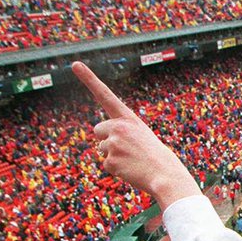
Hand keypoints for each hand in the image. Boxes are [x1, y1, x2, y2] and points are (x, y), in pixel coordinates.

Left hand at [72, 61, 200, 210]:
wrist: (166, 176)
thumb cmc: (157, 158)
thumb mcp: (142, 137)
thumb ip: (123, 132)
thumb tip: (102, 144)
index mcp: (128, 119)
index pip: (105, 95)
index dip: (89, 79)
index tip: (75, 64)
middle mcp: (118, 127)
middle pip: (99, 130)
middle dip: (106, 139)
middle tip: (128, 149)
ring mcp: (113, 144)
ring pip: (102, 149)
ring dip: (114, 156)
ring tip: (134, 161)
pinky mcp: (110, 161)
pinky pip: (106, 164)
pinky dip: (117, 169)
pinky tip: (131, 169)